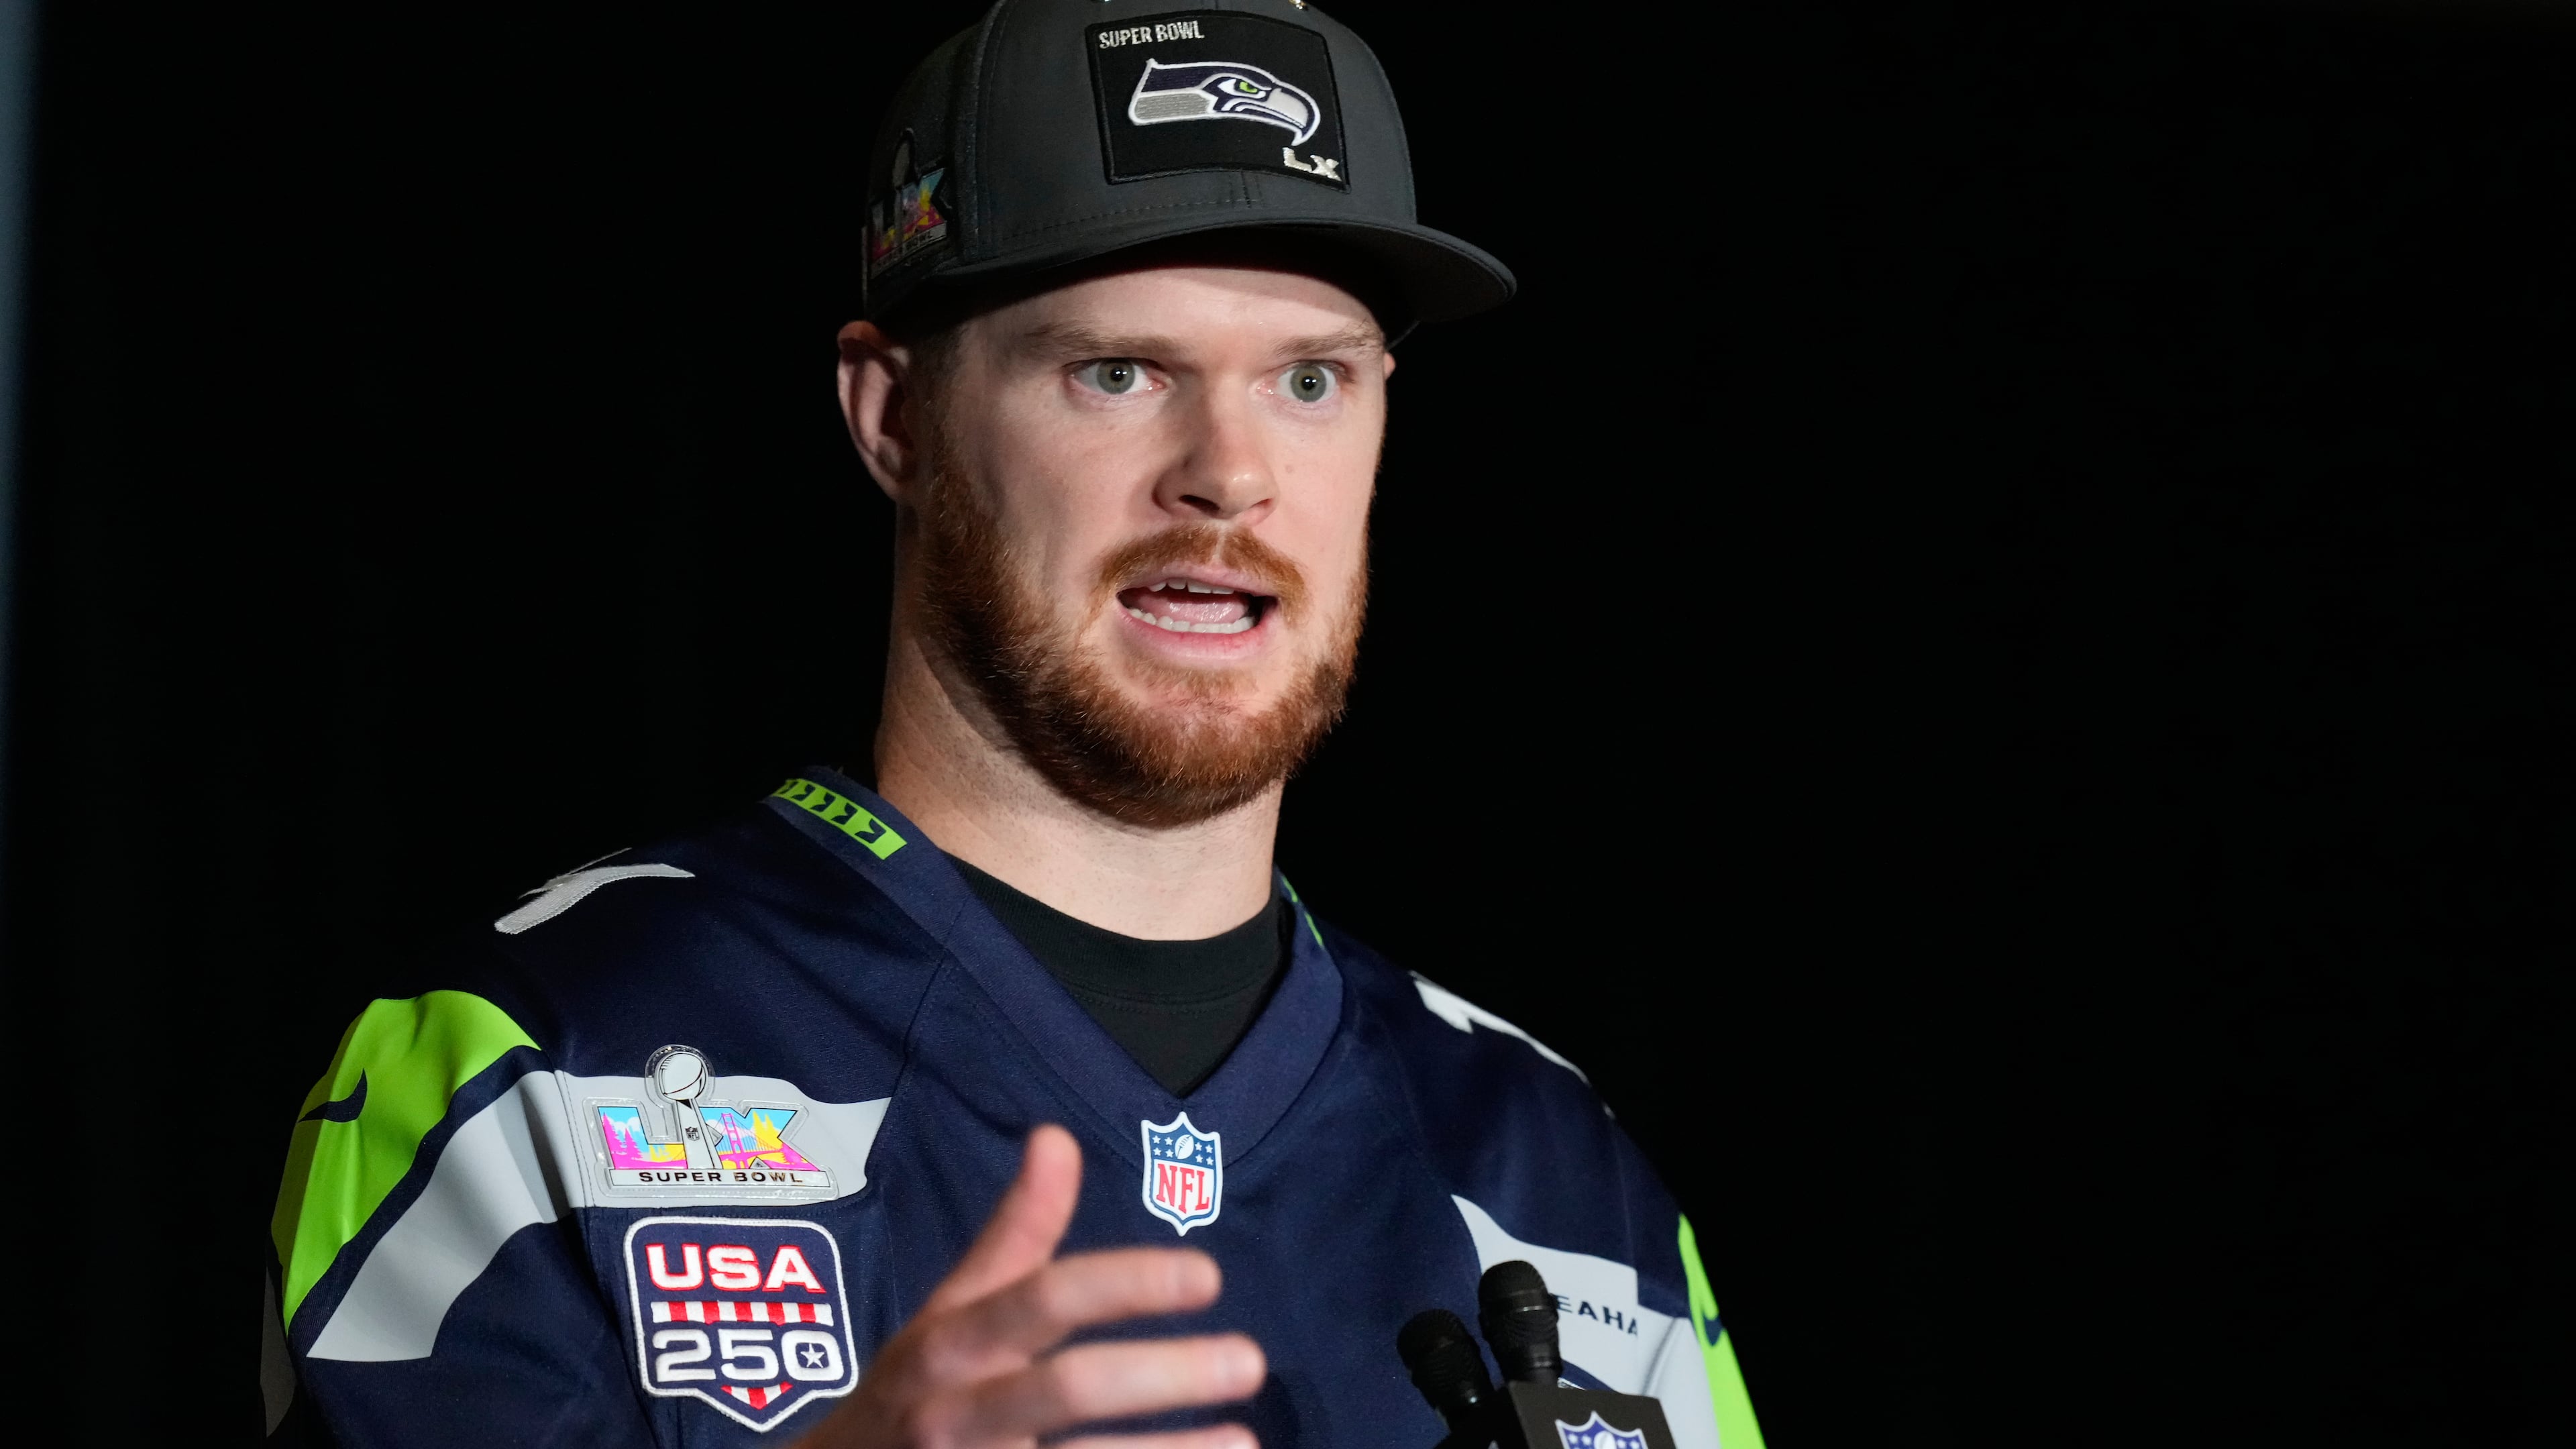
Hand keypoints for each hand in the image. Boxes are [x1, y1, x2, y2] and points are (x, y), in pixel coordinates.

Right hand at [796, 1124, 1263, 1448]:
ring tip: (1247, 1443)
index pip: (1044, 1299)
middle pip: (1070, 1388)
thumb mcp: (949, 1309)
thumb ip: (1013, 1232)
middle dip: (1165, 1375)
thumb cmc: (915, 1390)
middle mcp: (957, 1413)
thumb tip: (1056, 1136)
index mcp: (951, 1344)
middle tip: (1250, 1360)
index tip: (1209, 1276)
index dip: (1127, 1283)